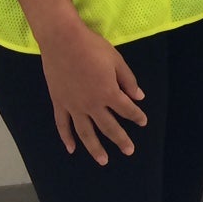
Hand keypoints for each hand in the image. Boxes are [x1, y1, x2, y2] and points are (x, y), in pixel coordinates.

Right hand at [36, 18, 147, 164]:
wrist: (63, 41)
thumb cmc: (92, 48)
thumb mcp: (116, 61)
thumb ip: (128, 80)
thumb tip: (139, 97)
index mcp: (108, 93)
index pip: (126, 109)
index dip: (136, 116)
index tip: (143, 122)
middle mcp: (91, 104)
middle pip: (108, 127)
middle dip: (121, 139)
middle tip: (129, 151)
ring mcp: (73, 106)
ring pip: (85, 133)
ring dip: (95, 148)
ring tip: (103, 160)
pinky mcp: (59, 103)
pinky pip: (63, 125)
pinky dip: (67, 138)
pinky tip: (72, 149)